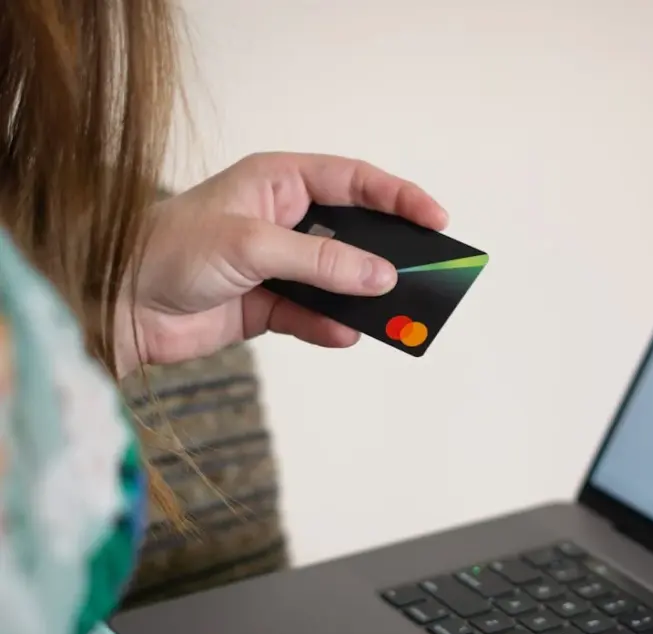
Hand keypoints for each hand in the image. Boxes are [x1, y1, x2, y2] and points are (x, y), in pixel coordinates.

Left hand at [118, 153, 447, 373]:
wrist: (116, 306)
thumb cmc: (167, 250)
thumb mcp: (252, 245)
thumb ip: (322, 262)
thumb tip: (381, 276)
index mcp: (278, 182)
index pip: (354, 181)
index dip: (398, 197)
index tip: (436, 219)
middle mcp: (283, 220)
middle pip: (354, 233)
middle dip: (388, 254)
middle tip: (426, 271)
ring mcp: (278, 265)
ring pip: (338, 279)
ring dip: (362, 296)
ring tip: (395, 313)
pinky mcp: (268, 306)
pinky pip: (314, 316)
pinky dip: (330, 326)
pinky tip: (344, 334)